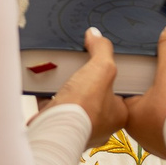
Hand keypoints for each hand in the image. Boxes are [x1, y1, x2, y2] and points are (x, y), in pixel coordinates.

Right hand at [50, 28, 127, 149]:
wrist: (55, 129)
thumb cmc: (85, 106)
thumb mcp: (101, 69)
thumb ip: (102, 50)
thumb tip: (96, 34)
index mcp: (119, 115)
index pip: (122, 91)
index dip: (116, 75)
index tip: (105, 61)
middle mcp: (101, 125)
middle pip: (96, 95)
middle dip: (87, 80)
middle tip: (82, 62)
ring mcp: (78, 127)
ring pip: (74, 101)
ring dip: (67, 86)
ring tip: (62, 67)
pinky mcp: (58, 126)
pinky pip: (54, 105)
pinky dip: (48, 93)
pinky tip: (43, 79)